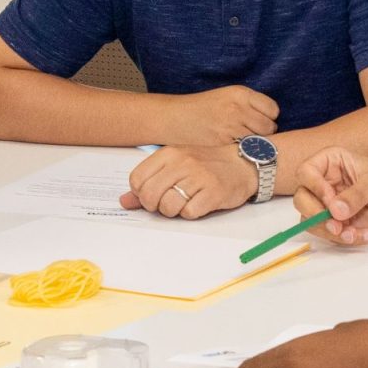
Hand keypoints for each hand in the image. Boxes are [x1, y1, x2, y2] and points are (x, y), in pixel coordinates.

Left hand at [121, 144, 254, 219]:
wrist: (242, 164)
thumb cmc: (206, 165)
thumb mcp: (175, 166)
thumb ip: (149, 182)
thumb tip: (124, 201)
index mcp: (169, 154)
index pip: (137, 180)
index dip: (141, 193)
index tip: (153, 194)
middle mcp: (182, 163)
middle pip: (149, 195)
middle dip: (154, 206)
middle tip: (166, 203)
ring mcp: (198, 177)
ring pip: (168, 206)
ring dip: (174, 211)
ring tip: (185, 203)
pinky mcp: (213, 192)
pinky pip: (189, 213)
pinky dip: (191, 213)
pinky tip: (199, 204)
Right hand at [168, 85, 278, 146]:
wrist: (174, 118)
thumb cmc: (202, 109)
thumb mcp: (227, 97)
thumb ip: (249, 105)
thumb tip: (272, 120)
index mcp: (240, 94)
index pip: (273, 109)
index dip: (268, 117)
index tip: (258, 121)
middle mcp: (237, 109)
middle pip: (270, 127)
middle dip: (263, 133)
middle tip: (249, 135)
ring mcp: (230, 127)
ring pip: (260, 142)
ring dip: (254, 146)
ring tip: (242, 144)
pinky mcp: (223, 144)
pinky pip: (246, 152)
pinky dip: (243, 154)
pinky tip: (234, 151)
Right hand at [293, 150, 367, 245]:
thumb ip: (357, 194)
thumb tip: (336, 211)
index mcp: (332, 162)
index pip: (306, 171)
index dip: (314, 187)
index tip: (331, 201)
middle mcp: (326, 183)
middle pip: (302, 199)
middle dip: (317, 216)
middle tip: (337, 225)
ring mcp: (330, 205)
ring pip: (310, 220)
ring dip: (330, 232)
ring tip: (354, 234)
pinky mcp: (338, 223)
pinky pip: (328, 234)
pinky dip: (343, 240)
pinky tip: (364, 235)